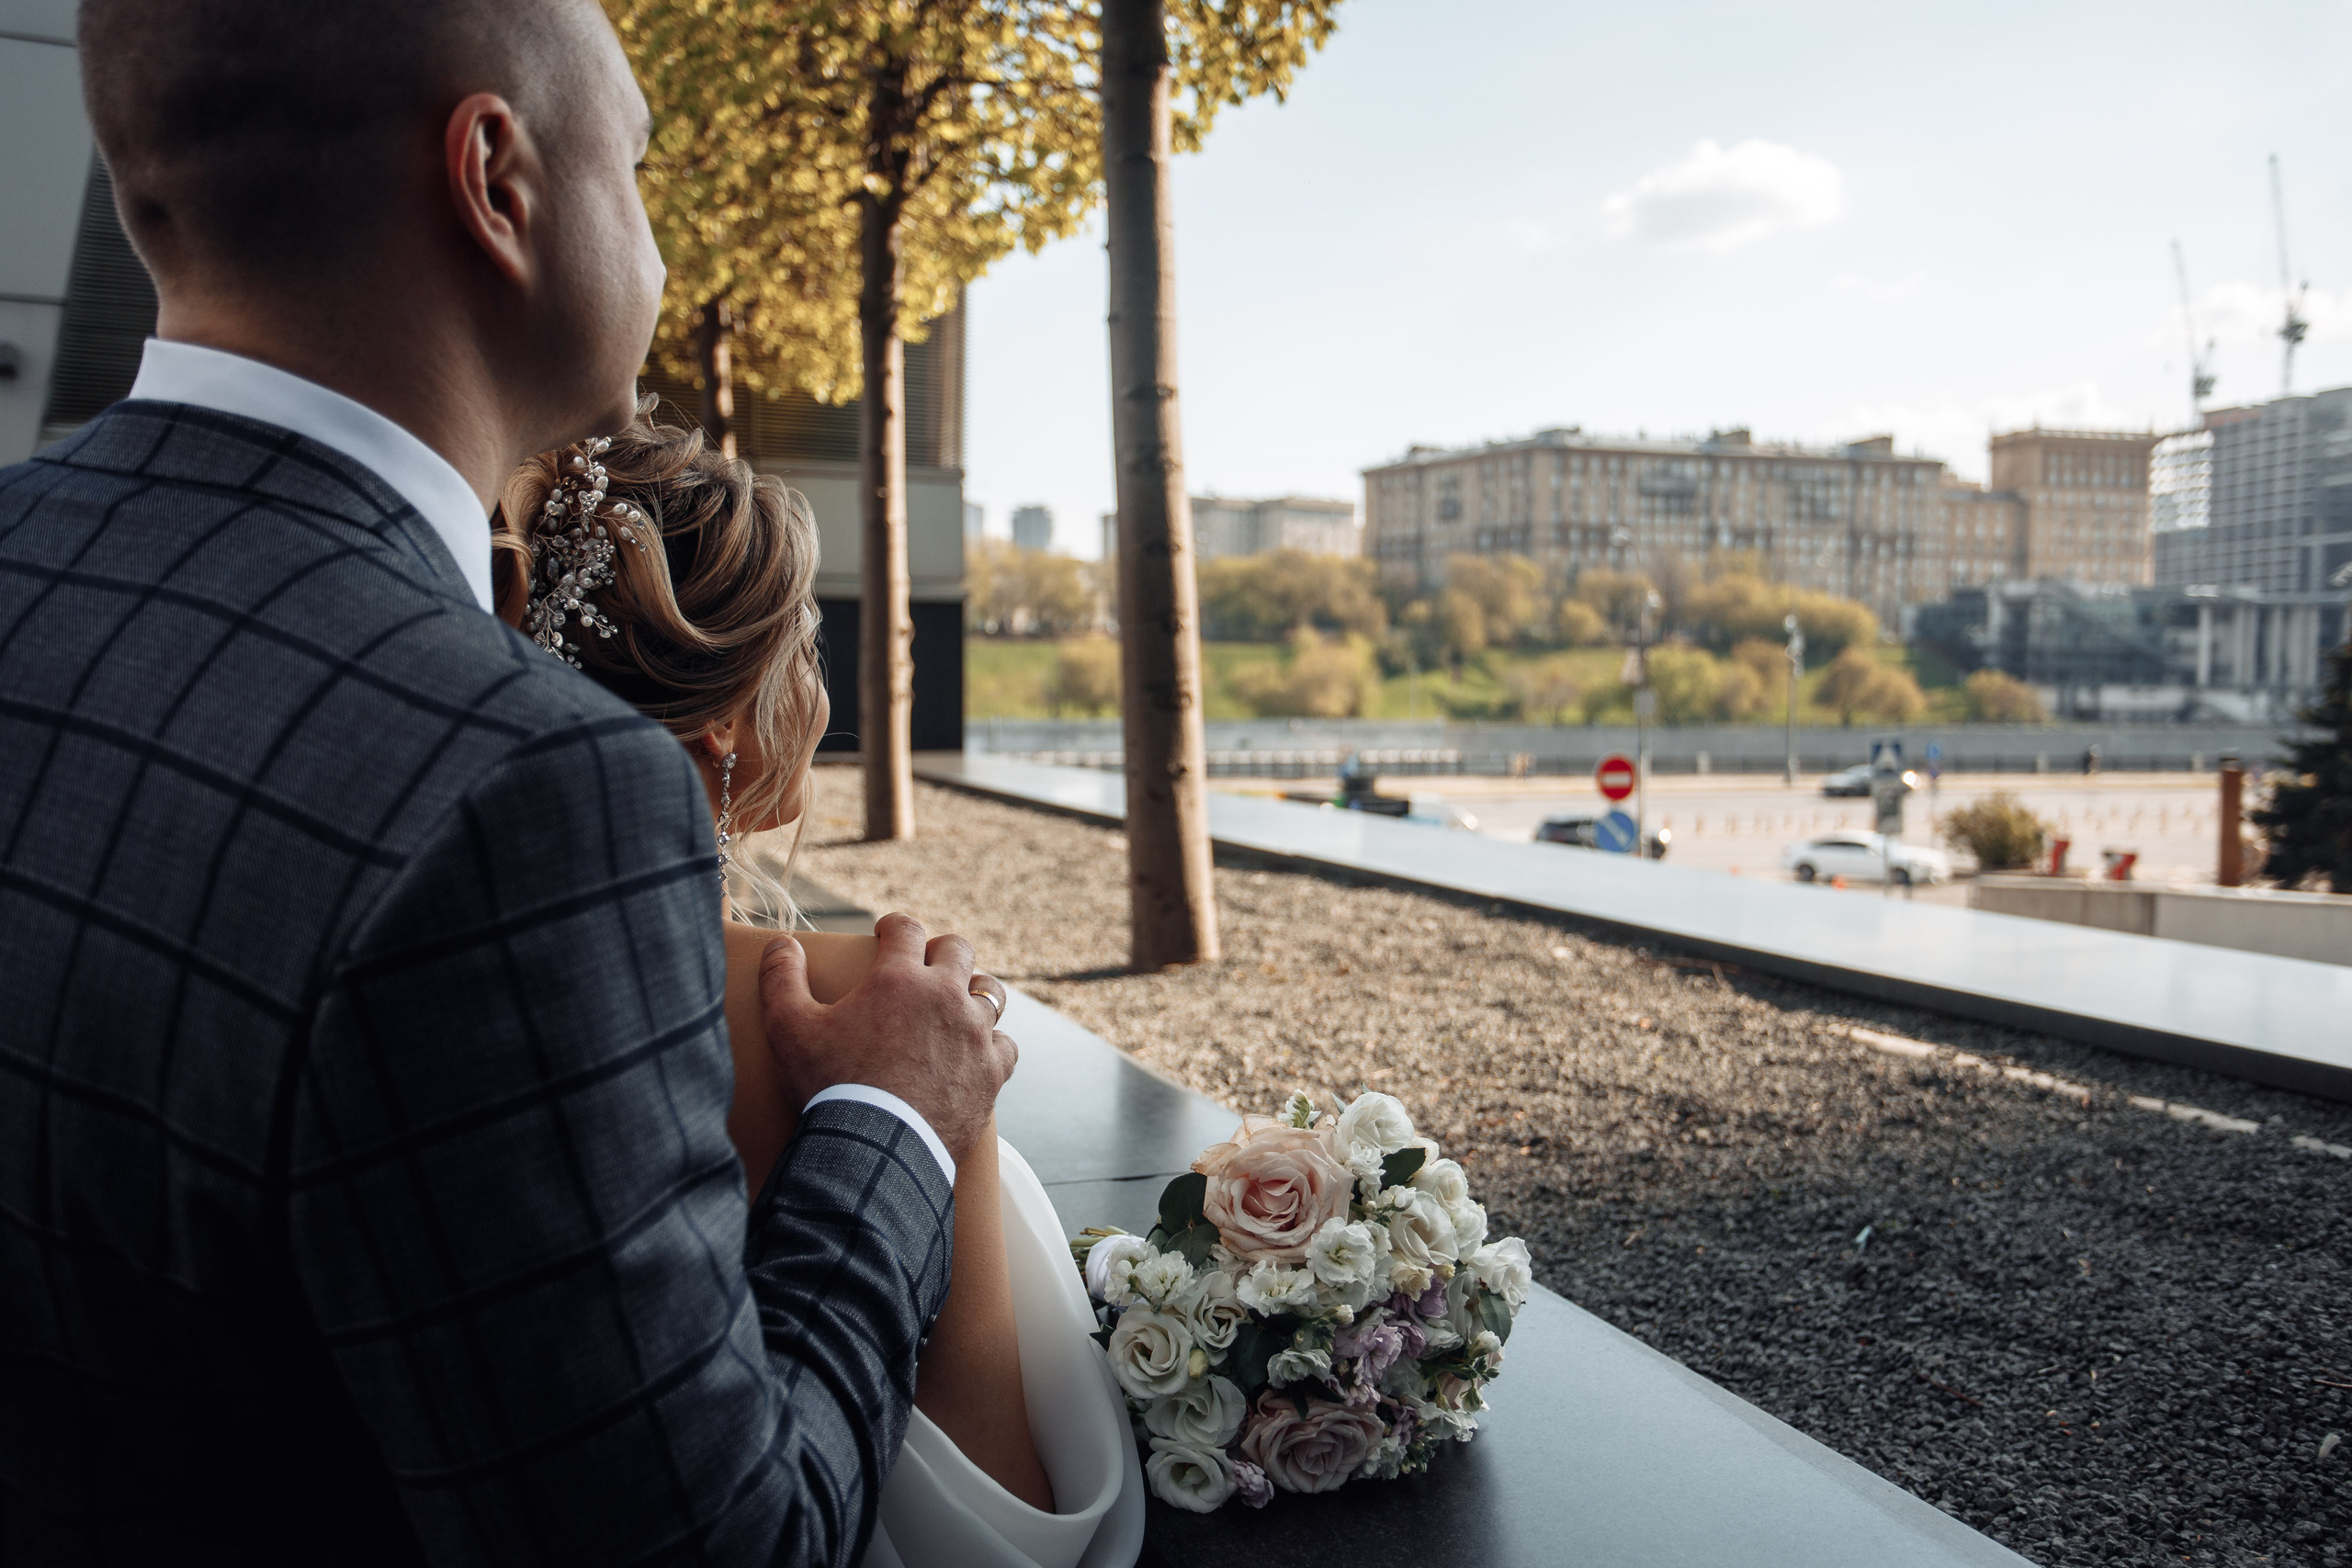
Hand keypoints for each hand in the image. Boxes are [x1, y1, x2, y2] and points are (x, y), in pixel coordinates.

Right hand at [758, 912, 1015, 1167]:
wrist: (876, 1150)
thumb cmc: (831, 1086)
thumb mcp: (789, 1029)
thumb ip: (781, 979)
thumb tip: (781, 944)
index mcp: (898, 979)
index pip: (905, 929)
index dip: (893, 926)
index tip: (885, 933)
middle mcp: (945, 997)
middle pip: (958, 950)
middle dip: (940, 951)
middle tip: (925, 964)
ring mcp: (974, 1034)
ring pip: (989, 994)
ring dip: (973, 992)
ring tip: (957, 1003)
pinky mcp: (991, 1073)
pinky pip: (1005, 1045)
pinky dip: (992, 1045)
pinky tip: (977, 1052)